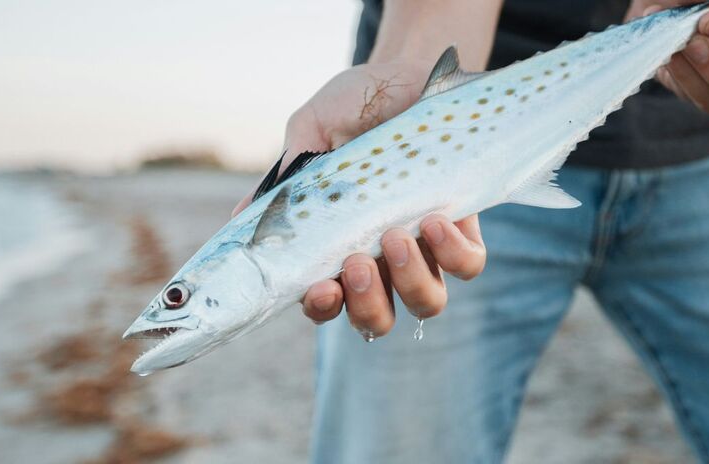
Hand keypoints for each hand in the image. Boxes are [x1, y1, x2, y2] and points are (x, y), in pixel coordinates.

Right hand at [232, 61, 487, 339]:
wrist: (403, 73)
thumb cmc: (351, 108)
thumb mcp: (308, 135)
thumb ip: (283, 180)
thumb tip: (240, 221)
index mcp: (338, 246)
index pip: (328, 302)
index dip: (323, 309)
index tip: (321, 287)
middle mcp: (381, 258)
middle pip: (376, 318)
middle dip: (367, 305)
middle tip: (358, 262)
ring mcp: (424, 248)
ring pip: (425, 302)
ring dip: (409, 282)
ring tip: (396, 235)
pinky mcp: (462, 228)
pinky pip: (468, 264)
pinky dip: (452, 254)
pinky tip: (435, 219)